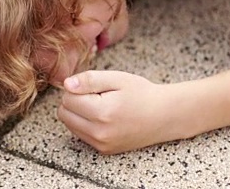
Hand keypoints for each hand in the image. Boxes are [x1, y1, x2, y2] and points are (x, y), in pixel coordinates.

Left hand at [58, 70, 185, 153]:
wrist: (165, 116)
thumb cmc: (142, 94)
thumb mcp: (117, 79)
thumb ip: (89, 80)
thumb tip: (66, 84)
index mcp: (102, 112)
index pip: (67, 98)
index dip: (77, 88)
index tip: (95, 87)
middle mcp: (99, 132)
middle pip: (64, 113)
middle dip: (75, 101)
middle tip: (97, 95)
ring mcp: (101, 144)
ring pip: (69, 124)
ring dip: (78, 113)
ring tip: (101, 106)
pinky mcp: (103, 150)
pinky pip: (80, 134)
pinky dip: (85, 124)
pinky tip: (103, 117)